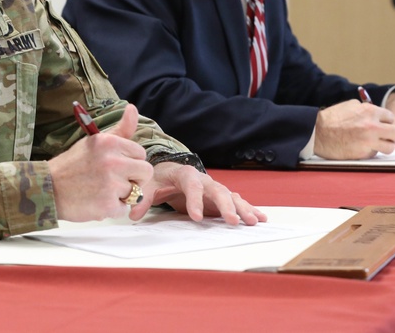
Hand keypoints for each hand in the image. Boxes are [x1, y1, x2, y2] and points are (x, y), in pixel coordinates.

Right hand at [49, 104, 153, 220]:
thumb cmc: (73, 164)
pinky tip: (97, 201)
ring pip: (136, 192)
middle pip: (146, 172)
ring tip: (101, 190)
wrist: (47, 188)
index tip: (116, 165)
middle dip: (134, 178)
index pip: (140, 153)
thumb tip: (133, 108)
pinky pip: (124, 209)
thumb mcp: (95, 141)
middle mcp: (112, 161)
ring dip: (121, 195)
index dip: (130, 161)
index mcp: (109, 142)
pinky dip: (112, 209)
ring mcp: (111, 184)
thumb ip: (120, 129)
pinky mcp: (107, 205)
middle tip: (115, 180)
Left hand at [126, 162, 267, 225]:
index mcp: (186, 174)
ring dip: (242, 208)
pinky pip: (236, 202)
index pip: (192, 186)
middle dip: (226, 206)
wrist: (170, 171)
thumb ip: (142, 197)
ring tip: (253, 222)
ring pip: (231, 196)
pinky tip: (260, 218)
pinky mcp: (220, 198)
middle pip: (218, 190)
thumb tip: (133, 213)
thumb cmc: (160, 178)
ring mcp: (214, 188)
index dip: (195, 201)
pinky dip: (249, 209)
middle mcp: (204, 180)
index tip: (196, 218)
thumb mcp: (149, 185)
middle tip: (233, 222)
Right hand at [313, 99, 394, 158]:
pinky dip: (370, 152)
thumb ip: (366, 109)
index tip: (384, 125)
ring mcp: (368, 141)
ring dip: (385, 146)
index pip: (391, 117)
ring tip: (378, 145)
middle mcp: (372, 126)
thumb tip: (376, 114)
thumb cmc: (331, 119)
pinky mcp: (363, 153)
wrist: (317, 132)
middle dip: (394, 136)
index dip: (387, 122)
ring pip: (390, 147)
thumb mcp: (350, 106)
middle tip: (390, 138)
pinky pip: (375, 154)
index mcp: (369, 111)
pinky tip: (361, 148)